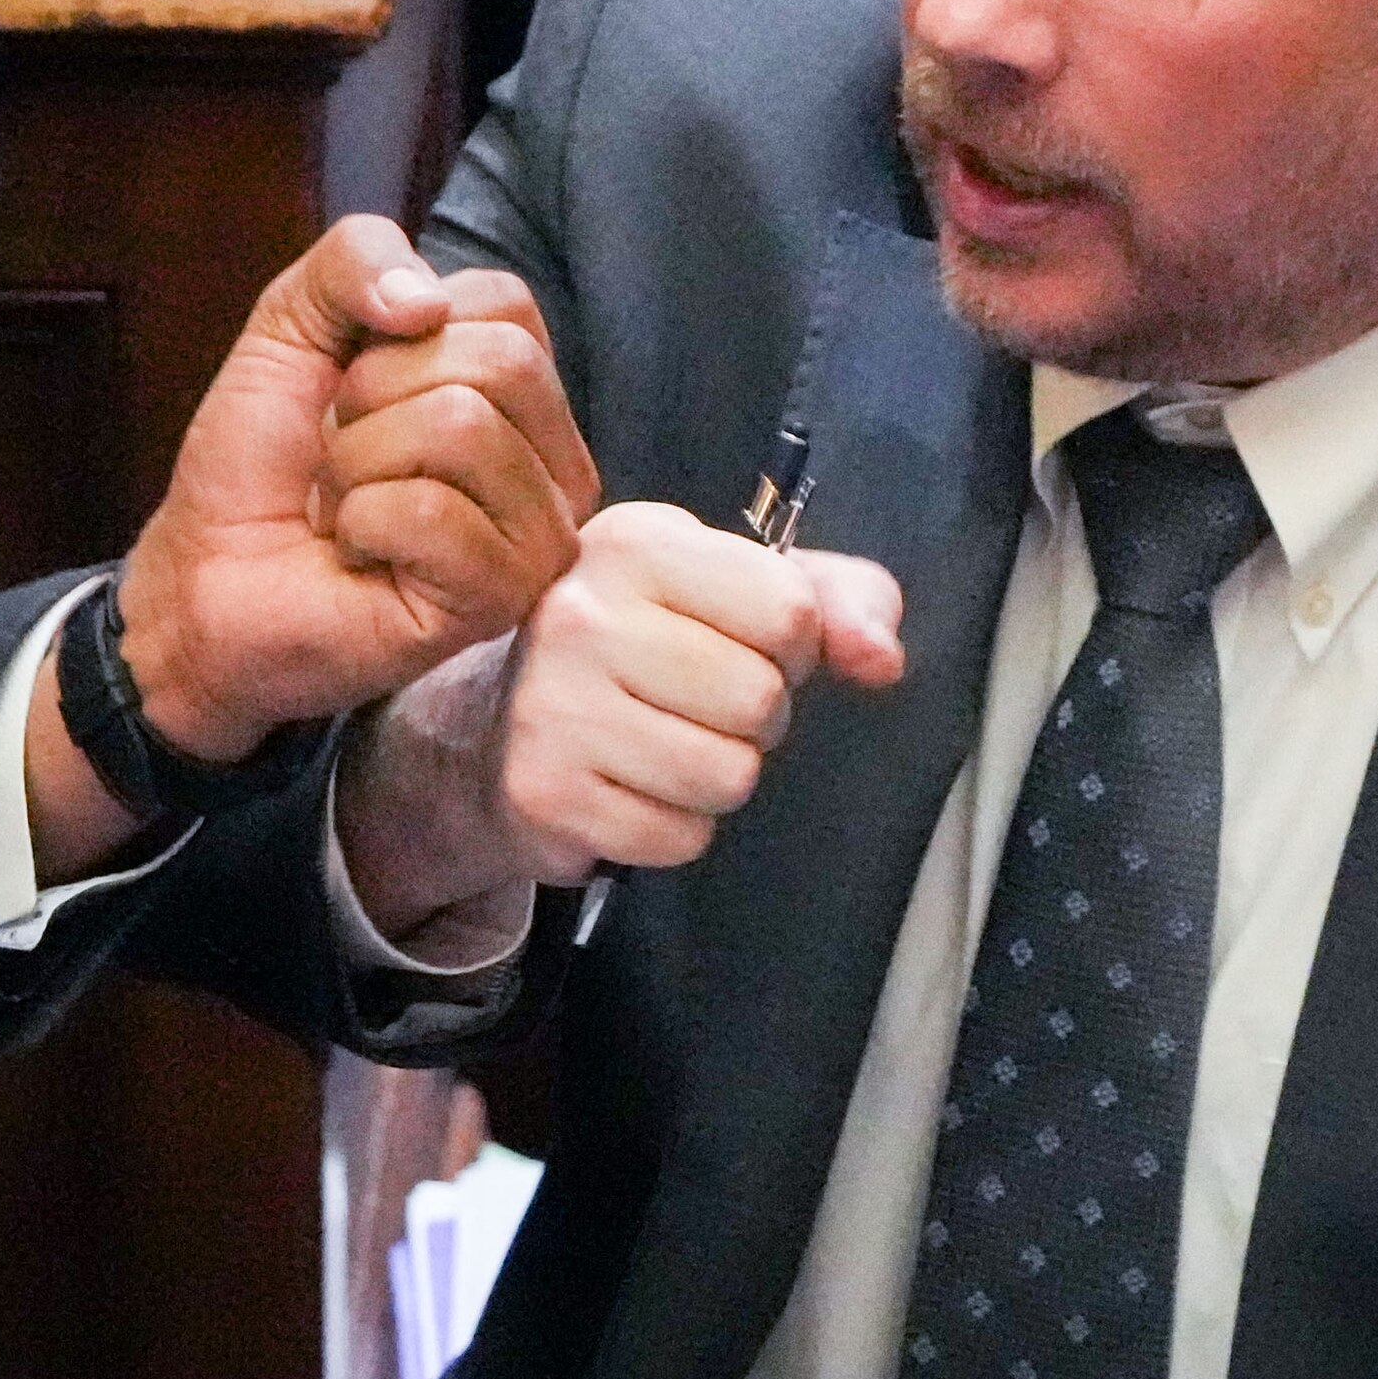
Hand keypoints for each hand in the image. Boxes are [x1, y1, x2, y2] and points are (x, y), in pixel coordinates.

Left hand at [24, 219, 597, 874]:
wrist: (203, 580)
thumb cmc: (261, 462)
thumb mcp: (293, 324)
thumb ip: (356, 258)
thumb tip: (424, 301)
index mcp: (520, 392)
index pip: (507, 304)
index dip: (396, 330)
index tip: (351, 388)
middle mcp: (551, 463)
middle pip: (500, 361)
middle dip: (375, 394)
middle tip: (340, 455)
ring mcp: (537, 536)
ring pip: (464, 429)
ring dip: (359, 463)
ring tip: (345, 508)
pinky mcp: (500, 599)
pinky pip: (435, 510)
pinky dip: (363, 520)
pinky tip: (358, 555)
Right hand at [336, 500, 904, 936]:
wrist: (496, 723)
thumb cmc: (646, 643)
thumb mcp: (740, 589)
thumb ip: (840, 601)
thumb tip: (881, 660)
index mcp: (638, 541)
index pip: (791, 612)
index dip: (789, 647)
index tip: (736, 643)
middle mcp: (581, 611)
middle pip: (760, 701)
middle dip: (753, 718)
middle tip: (696, 703)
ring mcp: (551, 704)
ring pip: (726, 776)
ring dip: (716, 776)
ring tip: (665, 744)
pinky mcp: (543, 791)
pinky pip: (678, 837)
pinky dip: (673, 827)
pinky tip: (631, 787)